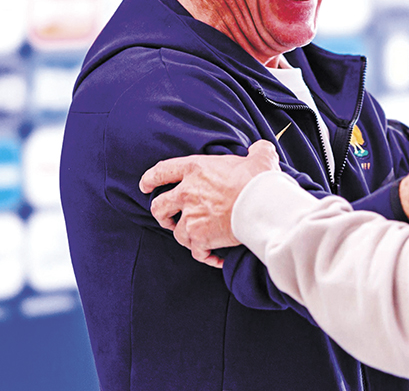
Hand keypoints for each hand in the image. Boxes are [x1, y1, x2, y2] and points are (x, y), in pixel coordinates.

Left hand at [139, 140, 281, 267]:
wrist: (262, 205)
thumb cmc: (259, 180)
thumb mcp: (260, 156)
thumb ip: (256, 150)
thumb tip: (259, 149)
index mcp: (195, 169)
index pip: (161, 172)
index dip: (150, 179)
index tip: (145, 186)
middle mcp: (186, 193)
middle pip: (159, 206)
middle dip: (161, 215)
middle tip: (168, 219)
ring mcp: (190, 217)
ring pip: (177, 233)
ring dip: (187, 237)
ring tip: (200, 240)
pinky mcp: (200, 238)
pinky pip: (197, 252)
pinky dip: (206, 256)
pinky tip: (216, 258)